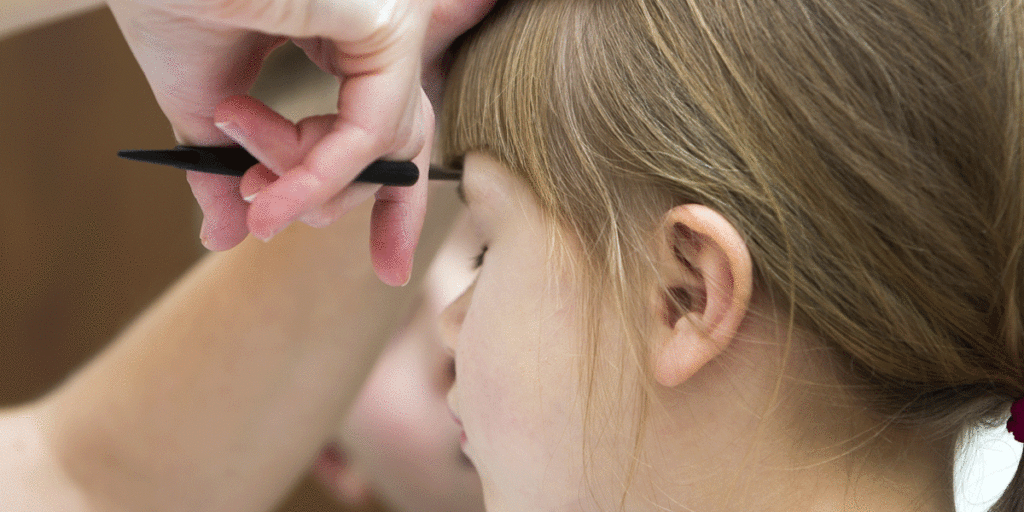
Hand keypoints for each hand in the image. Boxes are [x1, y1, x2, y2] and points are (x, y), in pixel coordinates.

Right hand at [107, 0, 494, 284]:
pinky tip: (268, 199)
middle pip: (397, 146)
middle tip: (267, 221)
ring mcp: (391, 25)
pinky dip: (317, 178)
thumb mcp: (206, 108)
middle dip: (336, 203)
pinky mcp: (388, 25)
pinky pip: (371, 133)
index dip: (394, 207)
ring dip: (302, 186)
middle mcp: (379, 31)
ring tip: (242, 179)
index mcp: (347, 39)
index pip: (390, 131)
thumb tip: (227, 237)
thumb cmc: (172, 5)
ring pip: (380, 147)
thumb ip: (231, 172)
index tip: (388, 269)